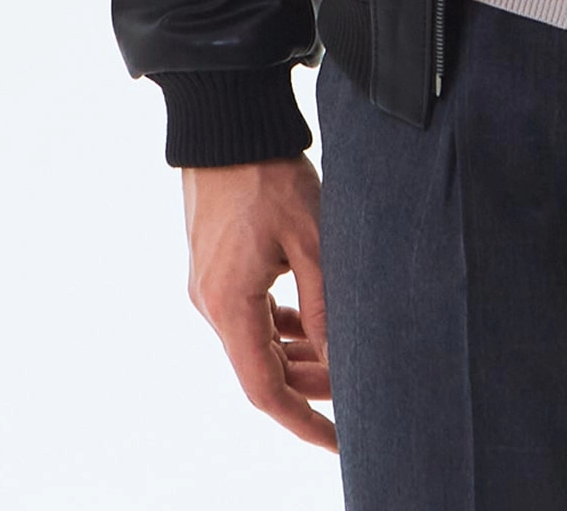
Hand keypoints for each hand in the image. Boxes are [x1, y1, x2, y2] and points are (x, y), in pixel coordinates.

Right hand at [182, 155, 336, 451]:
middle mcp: (211, 305)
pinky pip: (250, 316)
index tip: (338, 440)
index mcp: (230, 305)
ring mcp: (209, 287)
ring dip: (296, 355)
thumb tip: (339, 361)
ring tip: (341, 359)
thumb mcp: (311, 239)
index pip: (265, 389)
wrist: (227, 125)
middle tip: (356, 390)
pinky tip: (311, 324)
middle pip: (261, 368)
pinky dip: (280, 327)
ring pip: (256, 342)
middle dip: (309, 385)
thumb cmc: (268, 174)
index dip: (303, 420)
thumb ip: (324, 305)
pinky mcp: (216, 269)